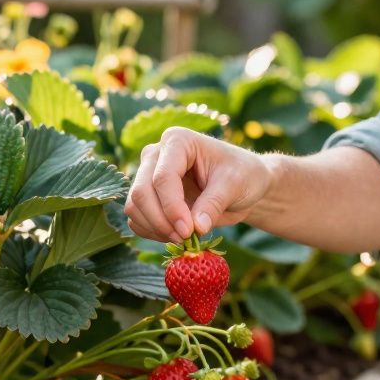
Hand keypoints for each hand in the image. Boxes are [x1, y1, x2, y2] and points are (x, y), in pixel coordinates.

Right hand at [124, 126, 274, 241]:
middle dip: (161, 221)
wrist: (244, 184)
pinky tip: (175, 236)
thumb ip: (214, 204)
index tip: (189, 231)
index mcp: (178, 141)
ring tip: (184, 238)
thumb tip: (196, 228)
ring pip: (134, 207)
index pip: (163, 177)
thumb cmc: (242, 175)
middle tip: (185, 238)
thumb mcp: (235, 185)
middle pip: (141, 192)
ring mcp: (148, 174)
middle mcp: (156, 154)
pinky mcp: (148, 195)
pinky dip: (152, 232)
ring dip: (155, 229)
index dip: (172, 208)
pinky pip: (137, 219)